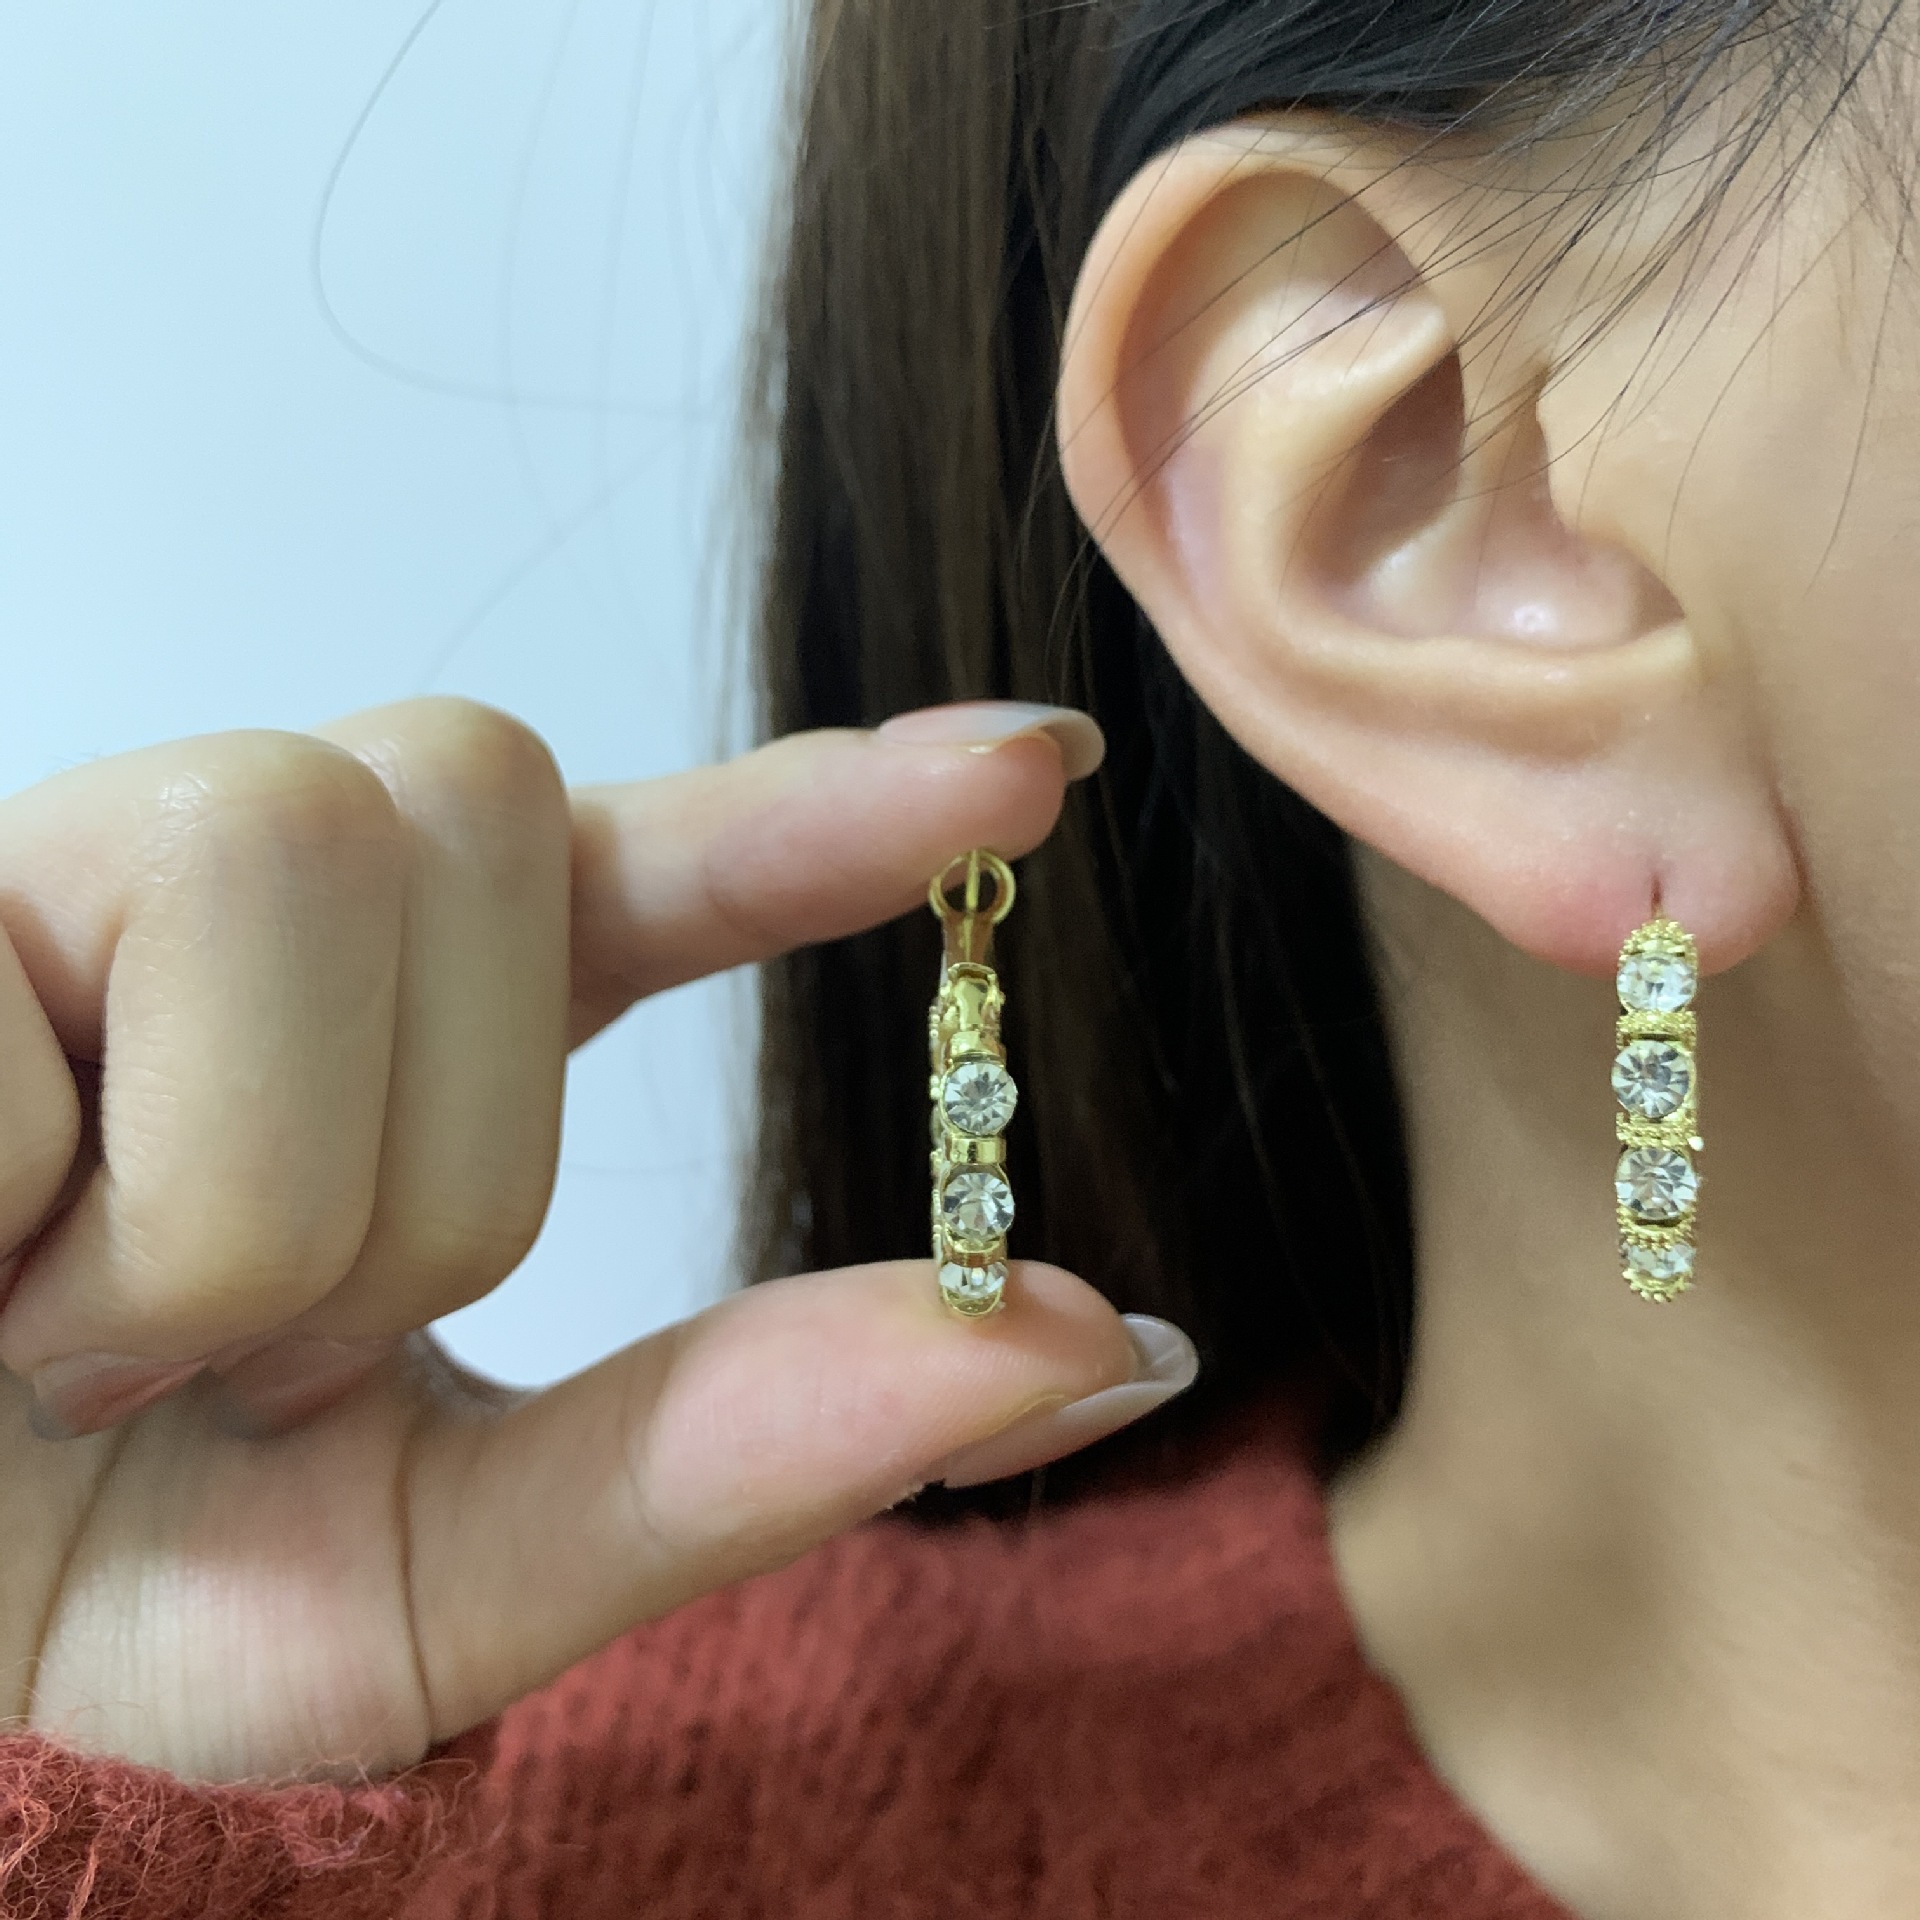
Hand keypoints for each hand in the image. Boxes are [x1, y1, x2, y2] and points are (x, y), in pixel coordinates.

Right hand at [0, 698, 1194, 1782]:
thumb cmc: (54, 1605)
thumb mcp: (415, 1585)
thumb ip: (736, 1458)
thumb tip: (1113, 1345)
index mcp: (384, 1050)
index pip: (635, 871)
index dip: (830, 807)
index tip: (1027, 767)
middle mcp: (236, 911)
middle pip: (490, 823)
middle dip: (420, 1168)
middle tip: (229, 1366)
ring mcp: (54, 864)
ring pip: (312, 840)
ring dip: (236, 1191)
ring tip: (70, 1333)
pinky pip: (66, 947)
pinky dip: (35, 1207)